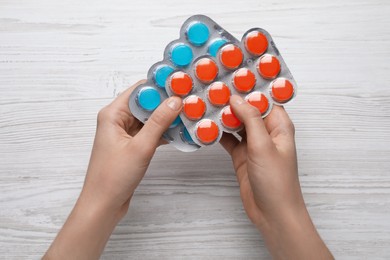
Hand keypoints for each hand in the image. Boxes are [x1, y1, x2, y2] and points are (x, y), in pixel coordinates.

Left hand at [82, 80, 181, 218]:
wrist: (104, 204)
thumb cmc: (113, 177)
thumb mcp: (141, 147)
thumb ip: (159, 122)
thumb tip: (175, 101)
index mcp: (113, 114)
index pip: (138, 91)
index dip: (158, 87)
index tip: (179, 85)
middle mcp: (117, 120)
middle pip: (145, 103)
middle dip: (165, 102)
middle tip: (188, 100)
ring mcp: (124, 133)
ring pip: (149, 118)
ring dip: (166, 118)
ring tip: (187, 114)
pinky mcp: (131, 145)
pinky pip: (149, 132)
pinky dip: (162, 132)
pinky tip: (179, 132)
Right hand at [220, 95, 332, 258]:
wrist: (272, 214)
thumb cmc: (277, 182)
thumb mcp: (263, 146)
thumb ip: (250, 120)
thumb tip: (237, 99)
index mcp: (279, 126)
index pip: (265, 99)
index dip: (251, 87)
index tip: (233, 75)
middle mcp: (266, 133)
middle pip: (248, 110)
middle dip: (233, 100)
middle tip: (213, 87)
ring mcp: (253, 145)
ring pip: (236, 124)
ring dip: (224, 116)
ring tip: (206, 102)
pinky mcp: (241, 156)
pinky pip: (228, 139)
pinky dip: (218, 133)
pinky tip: (206, 126)